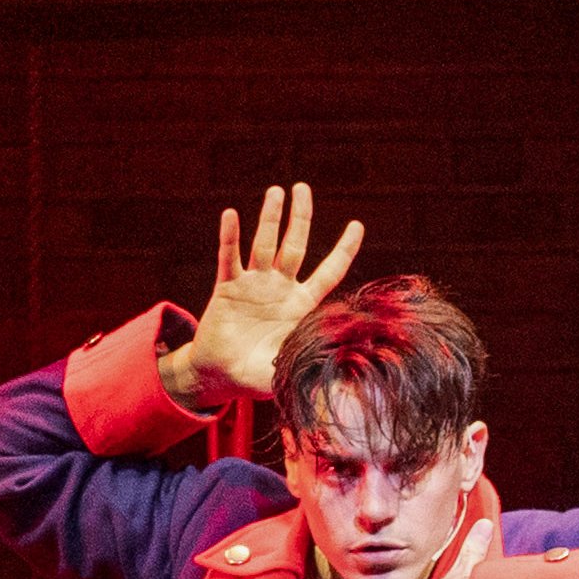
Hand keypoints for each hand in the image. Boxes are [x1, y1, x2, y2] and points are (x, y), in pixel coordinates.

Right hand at [164, 186, 366, 412]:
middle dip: (300, 218)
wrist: (220, 375)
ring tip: (276, 191)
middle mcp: (280, 288)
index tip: (357, 225)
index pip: (328, 272)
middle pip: (294, 246)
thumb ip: (314, 373)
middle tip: (303, 188)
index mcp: (301, 305)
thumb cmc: (259, 374)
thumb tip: (348, 390)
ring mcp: (253, 284)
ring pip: (263, 245)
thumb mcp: (290, 371)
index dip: (343, 250)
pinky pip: (229, 258)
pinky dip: (230, 237)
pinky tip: (231, 214)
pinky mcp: (227, 288)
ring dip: (269, 218)